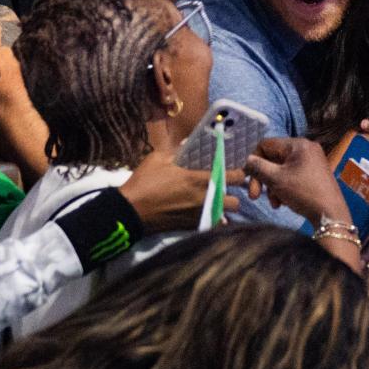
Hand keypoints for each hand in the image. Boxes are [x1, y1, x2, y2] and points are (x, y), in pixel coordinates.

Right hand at [119, 149, 240, 232]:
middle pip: (235, 201)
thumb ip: (177, 149)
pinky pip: (213, 225)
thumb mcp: (158, 158)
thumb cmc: (144, 182)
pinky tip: (207, 213)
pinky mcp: (192, 227)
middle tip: (225, 188)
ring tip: (216, 201)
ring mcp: (199, 215)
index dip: (238, 172)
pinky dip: (213, 220)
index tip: (235, 169)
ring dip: (224, 208)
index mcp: (199, 179)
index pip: (234, 177)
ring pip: (226, 216)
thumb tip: (188, 141)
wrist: (130, 211)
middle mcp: (204, 199)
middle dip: (234, 195)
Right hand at [245, 137, 349, 226]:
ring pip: (282, 169)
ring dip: (273, 186)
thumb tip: (248, 160)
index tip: (248, 179)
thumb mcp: (276, 179)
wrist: (330, 213)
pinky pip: (293, 175)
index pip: (266, 145)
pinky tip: (283, 202)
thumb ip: (258, 167)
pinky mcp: (315, 173)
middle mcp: (306, 148)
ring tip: (275, 203)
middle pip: (274, 158)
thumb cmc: (303, 192)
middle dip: (264, 179)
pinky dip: (284, 187)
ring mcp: (312, 161)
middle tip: (255, 196)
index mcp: (298, 145)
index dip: (254, 161)